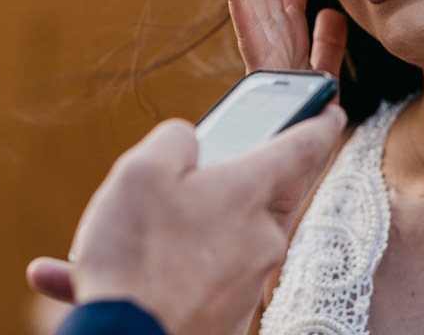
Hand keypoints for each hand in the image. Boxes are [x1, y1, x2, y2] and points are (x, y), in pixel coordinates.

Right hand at [26, 104, 346, 334]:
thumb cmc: (134, 254)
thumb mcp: (141, 170)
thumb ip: (175, 140)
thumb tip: (190, 144)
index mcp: (248, 191)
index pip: (302, 145)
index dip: (318, 121)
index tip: (330, 109)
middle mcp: (260, 238)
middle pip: (260, 195)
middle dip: (234, 181)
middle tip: (203, 173)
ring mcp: (247, 282)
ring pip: (218, 240)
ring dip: (175, 235)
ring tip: (114, 241)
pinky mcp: (227, 317)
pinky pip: (194, 279)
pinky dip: (158, 274)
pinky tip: (93, 278)